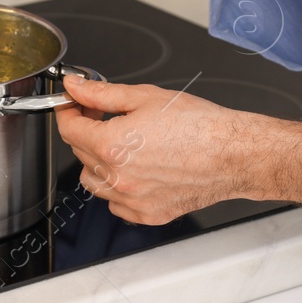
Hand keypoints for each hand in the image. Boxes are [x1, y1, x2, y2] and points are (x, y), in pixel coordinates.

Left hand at [54, 75, 259, 225]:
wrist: (233, 153)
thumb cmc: (198, 125)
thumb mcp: (145, 97)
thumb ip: (102, 94)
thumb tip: (76, 87)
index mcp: (112, 146)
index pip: (69, 130)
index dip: (69, 111)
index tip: (75, 105)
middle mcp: (118, 178)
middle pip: (80, 153)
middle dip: (87, 131)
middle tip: (106, 116)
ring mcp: (132, 200)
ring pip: (94, 182)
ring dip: (98, 162)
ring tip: (123, 145)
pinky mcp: (148, 214)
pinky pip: (116, 204)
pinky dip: (118, 188)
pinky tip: (137, 170)